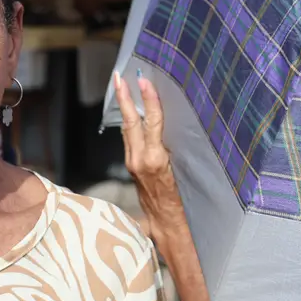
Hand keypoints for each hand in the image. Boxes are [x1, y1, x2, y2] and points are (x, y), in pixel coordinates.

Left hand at [115, 72, 187, 239]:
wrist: (166, 223)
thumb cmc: (182, 202)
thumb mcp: (182, 173)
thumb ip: (170, 150)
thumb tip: (165, 124)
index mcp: (155, 160)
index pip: (151, 123)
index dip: (149, 101)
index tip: (143, 82)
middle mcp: (140, 159)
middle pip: (131, 122)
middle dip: (124, 98)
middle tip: (119, 77)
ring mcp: (133, 162)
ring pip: (128, 129)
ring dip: (125, 107)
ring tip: (121, 87)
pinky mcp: (132, 166)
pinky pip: (130, 139)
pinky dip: (131, 122)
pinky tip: (131, 113)